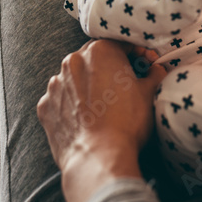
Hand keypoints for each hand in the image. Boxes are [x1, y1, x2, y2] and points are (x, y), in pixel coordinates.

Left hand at [37, 39, 166, 201]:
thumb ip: (154, 74)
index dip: (136, 54)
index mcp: (99, 51)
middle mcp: (72, 61)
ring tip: (103, 107)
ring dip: (88, 86)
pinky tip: (85, 119)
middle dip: (110, 69)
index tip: (144, 66)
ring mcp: (55, 84)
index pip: (120, 43)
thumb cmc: (126, 123)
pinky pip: (60, 99)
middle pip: (94, 58)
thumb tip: (156, 69)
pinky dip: (71, 105)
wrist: (98, 158)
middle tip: (124, 87)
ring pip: (75, 78)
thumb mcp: (149, 94)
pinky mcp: (45, 106)